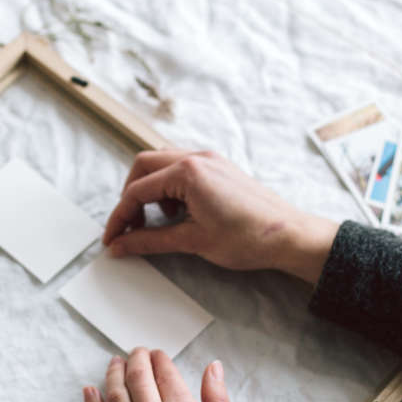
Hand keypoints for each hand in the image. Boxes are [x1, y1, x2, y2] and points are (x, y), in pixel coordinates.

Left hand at [83, 348, 248, 401]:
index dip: (159, 359)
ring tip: (114, 364)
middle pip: (137, 379)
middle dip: (136, 360)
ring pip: (115, 398)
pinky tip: (89, 393)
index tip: (157, 355)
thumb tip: (212, 368)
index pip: (165, 373)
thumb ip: (218, 401)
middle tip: (136, 353)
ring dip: (112, 375)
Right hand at [103, 150, 337, 283]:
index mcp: (188, 172)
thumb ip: (150, 241)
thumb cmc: (248, 237)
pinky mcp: (219, 166)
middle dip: (131, 197)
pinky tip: (180, 212)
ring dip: (151, 189)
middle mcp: (196, 157)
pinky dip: (170, 186)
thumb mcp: (192, 241)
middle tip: (129, 226)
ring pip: (162, 163)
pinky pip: (182, 166)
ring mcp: (209, 159)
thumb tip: (121, 245)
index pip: (137, 191)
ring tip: (159, 220)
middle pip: (144, 166)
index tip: (112, 238)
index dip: (119, 217)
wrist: (289, 235)